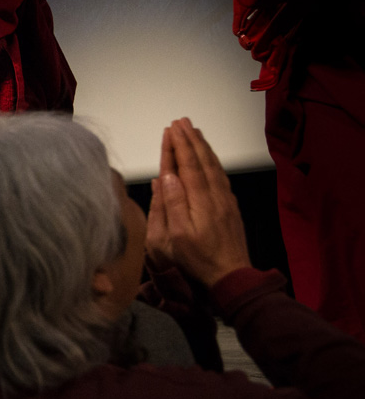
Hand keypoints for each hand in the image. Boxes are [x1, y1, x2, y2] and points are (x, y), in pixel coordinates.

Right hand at [146, 118, 251, 288]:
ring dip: (203, 147)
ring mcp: (225, 201)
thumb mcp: (174, 237)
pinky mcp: (230, 208)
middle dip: (190, 140)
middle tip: (181, 122)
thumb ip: (171, 205)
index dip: (178, 146)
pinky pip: (221, 176)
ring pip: (214, 166)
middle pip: (202, 161)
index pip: (187, 166)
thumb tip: (165, 177)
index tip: (171, 129)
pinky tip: (209, 158)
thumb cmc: (198, 260)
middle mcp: (215, 196)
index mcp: (199, 202)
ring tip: (195, 132)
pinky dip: (213, 161)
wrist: (232, 276)